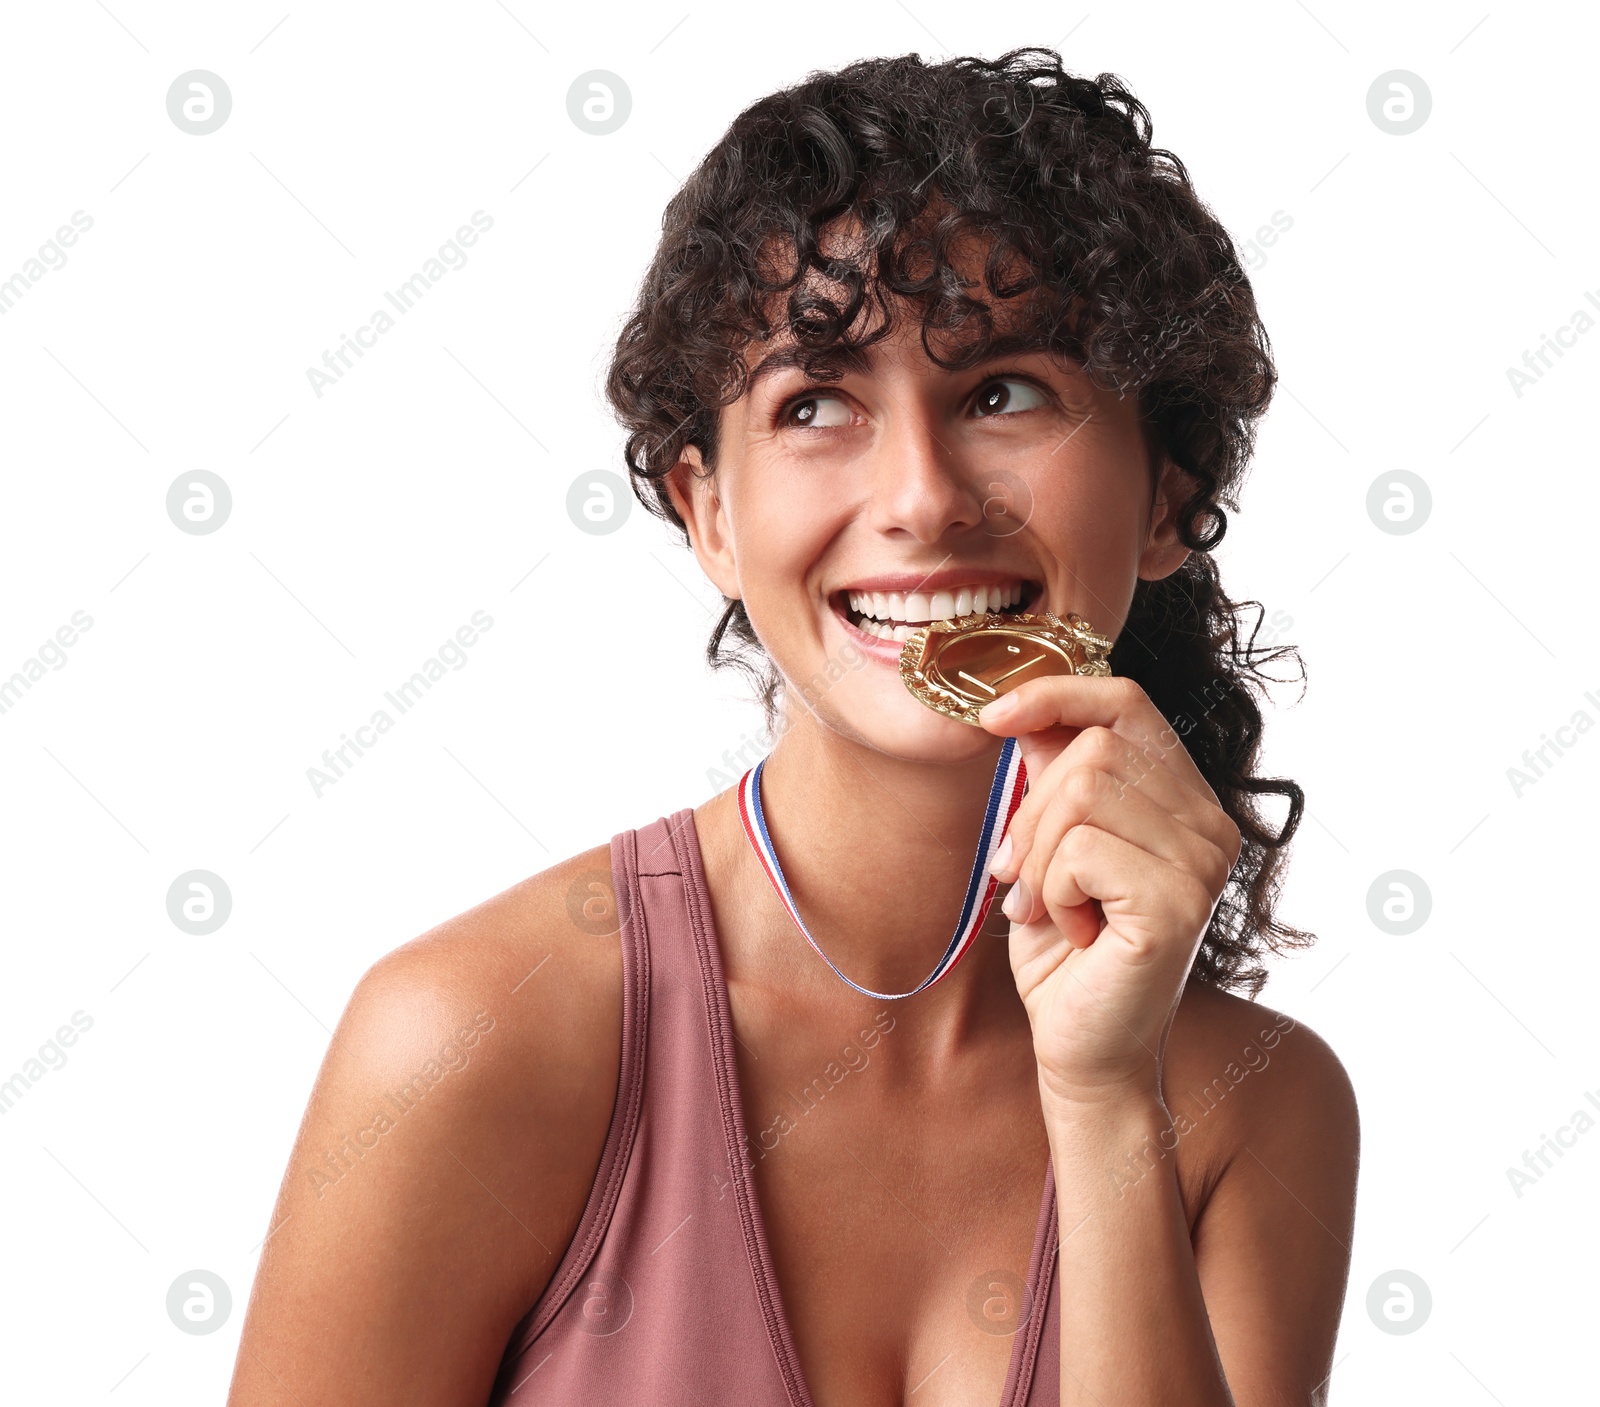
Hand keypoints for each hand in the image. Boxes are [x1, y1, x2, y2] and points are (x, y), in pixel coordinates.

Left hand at [980, 675, 1241, 1109]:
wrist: (1082, 1047)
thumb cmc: (1066, 949)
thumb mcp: (1049, 845)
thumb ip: (1053, 777)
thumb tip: (1026, 710)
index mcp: (1186, 801)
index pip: (1128, 701)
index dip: (1057, 694)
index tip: (991, 716)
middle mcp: (1210, 825)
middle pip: (1093, 748)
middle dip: (1031, 810)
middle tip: (1019, 874)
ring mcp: (1202, 864)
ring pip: (1082, 794)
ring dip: (1037, 855)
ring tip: (1047, 905)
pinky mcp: (1177, 904)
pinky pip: (1080, 850)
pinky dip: (1051, 890)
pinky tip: (1072, 930)